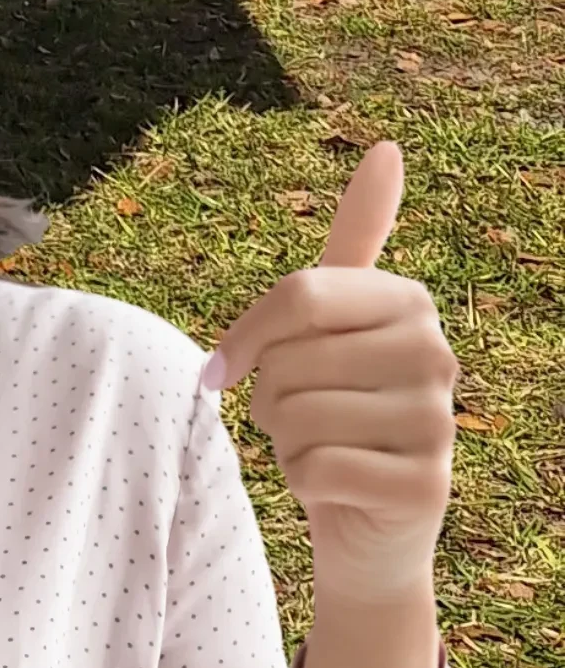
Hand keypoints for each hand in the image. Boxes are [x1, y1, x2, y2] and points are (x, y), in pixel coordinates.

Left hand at [202, 141, 460, 667]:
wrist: (366, 520)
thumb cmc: (335, 404)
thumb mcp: (334, 318)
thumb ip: (356, 235)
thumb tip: (390, 147)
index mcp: (411, 302)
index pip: (296, 295)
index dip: (246, 336)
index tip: (228, 364)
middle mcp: (438, 355)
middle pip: (290, 359)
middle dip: (270, 397)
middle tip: (305, 417)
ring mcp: (440, 424)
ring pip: (296, 416)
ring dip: (284, 442)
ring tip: (323, 447)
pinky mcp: (425, 488)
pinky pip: (313, 470)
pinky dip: (303, 484)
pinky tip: (338, 489)